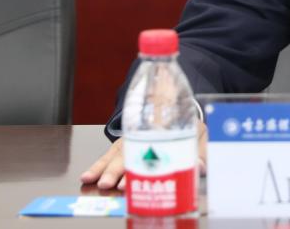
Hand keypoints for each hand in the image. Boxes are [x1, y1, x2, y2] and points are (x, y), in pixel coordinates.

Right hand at [80, 122, 208, 189]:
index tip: (136, 172)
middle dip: (119, 168)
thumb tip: (200, 167)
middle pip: (130, 150)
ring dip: (104, 167)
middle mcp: (144, 132)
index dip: (145, 157)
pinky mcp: (124, 144)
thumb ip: (202, 151)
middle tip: (112, 184)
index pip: (153, 143)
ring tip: (93, 180)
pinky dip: (98, 164)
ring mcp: (133, 138)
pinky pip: (109, 154)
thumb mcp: (200, 134)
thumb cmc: (188, 125)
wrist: (174, 104)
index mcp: (165, 127)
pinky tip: (87, 176)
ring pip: (116, 152)